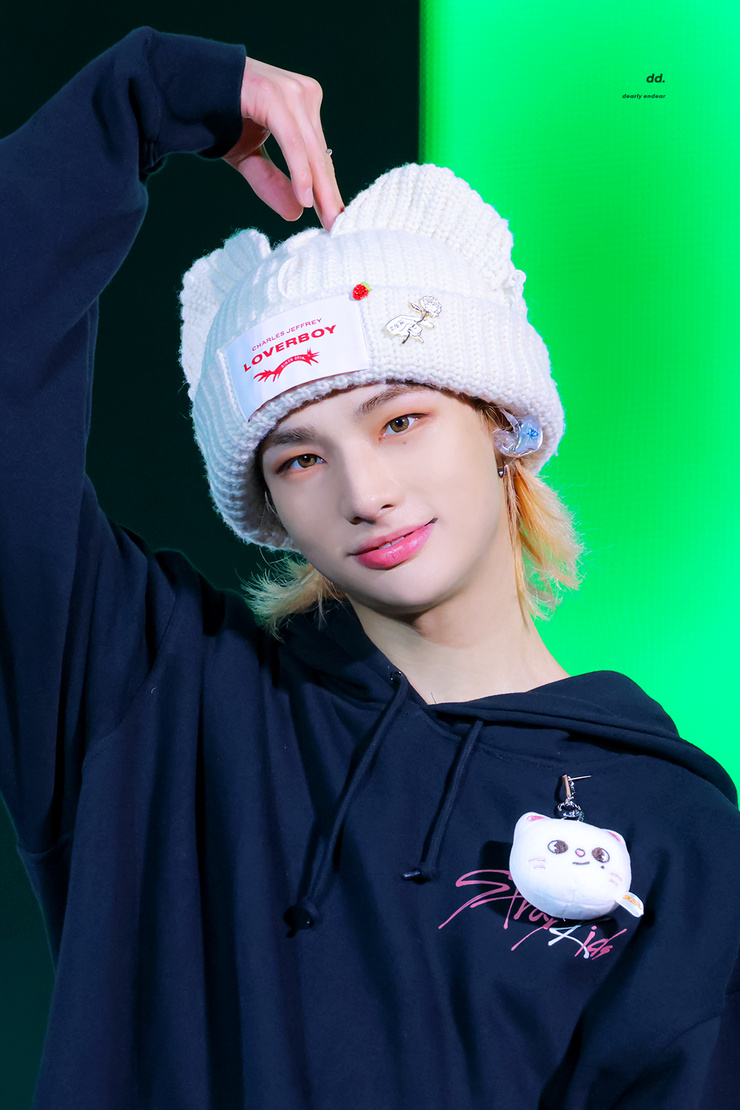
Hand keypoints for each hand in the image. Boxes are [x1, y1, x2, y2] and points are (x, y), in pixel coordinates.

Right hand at [223, 57, 343, 230]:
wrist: (185, 87)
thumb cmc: (219, 118)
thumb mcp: (249, 158)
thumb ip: (272, 182)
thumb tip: (296, 214)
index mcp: (302, 104)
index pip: (319, 154)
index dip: (327, 189)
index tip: (335, 219)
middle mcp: (302, 94)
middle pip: (320, 154)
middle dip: (328, 194)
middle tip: (338, 227)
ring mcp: (290, 91)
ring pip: (310, 150)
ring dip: (320, 189)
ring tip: (328, 219)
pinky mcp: (274, 96)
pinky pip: (291, 141)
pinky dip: (300, 171)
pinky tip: (306, 198)